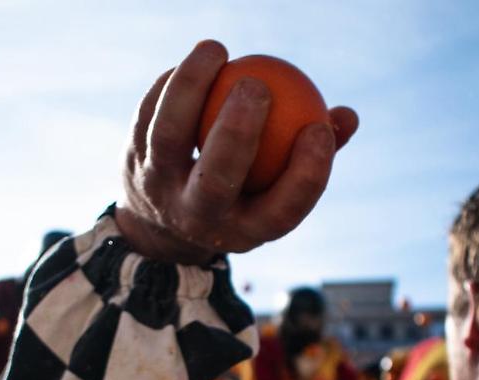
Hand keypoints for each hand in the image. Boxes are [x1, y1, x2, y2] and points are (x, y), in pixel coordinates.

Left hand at [117, 39, 358, 264]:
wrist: (161, 226)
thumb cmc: (241, 197)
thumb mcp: (275, 191)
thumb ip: (311, 157)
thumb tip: (347, 117)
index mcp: (245, 231)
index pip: (281, 210)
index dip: (305, 174)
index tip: (319, 128)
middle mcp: (199, 216)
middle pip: (217, 179)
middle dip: (237, 131)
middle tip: (258, 84)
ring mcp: (159, 189)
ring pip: (169, 136)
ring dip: (191, 87)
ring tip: (217, 49)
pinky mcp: (132, 160)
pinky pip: (148, 113)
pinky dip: (172, 84)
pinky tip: (201, 60)